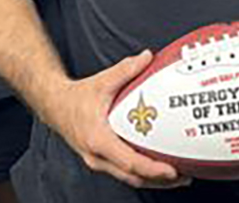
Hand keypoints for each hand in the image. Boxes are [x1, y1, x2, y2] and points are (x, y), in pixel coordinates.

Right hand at [49, 51, 189, 188]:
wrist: (55, 106)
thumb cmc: (76, 98)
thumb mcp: (102, 82)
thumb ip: (126, 70)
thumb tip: (147, 57)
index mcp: (98, 139)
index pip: (128, 161)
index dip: (152, 169)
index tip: (171, 171)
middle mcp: (97, 156)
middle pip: (132, 177)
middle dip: (159, 180)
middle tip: (183, 176)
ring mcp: (98, 161)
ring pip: (128, 178)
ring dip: (152, 180)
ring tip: (177, 176)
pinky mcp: (100, 161)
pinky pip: (123, 172)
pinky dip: (141, 173)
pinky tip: (157, 168)